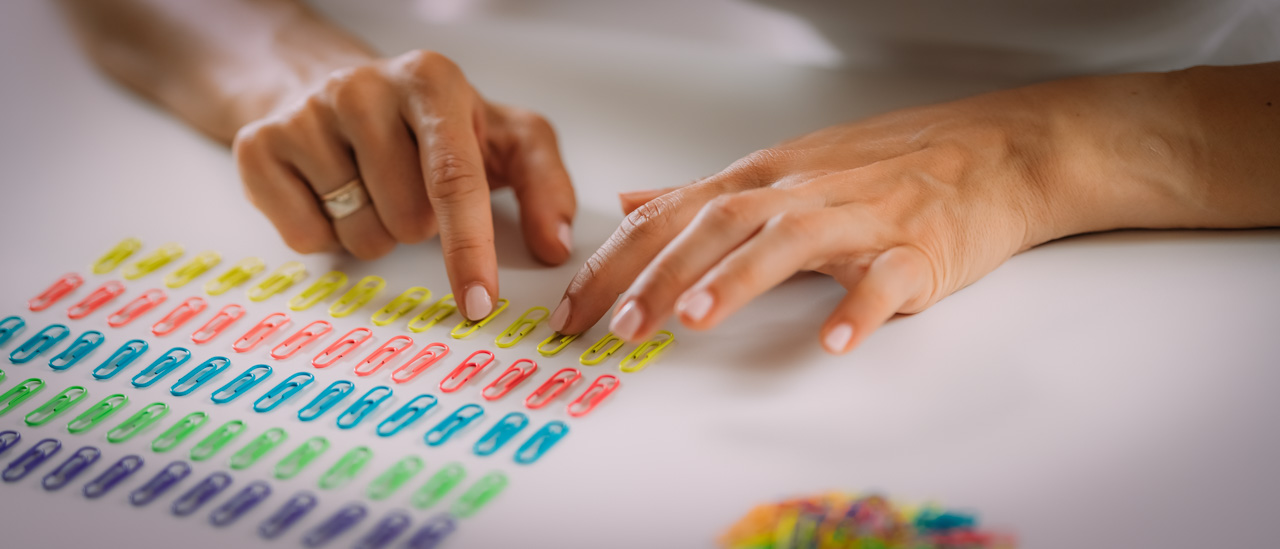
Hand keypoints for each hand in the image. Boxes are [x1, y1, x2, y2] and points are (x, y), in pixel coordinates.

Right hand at [234, 49, 575, 319]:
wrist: (327, 83)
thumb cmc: (430, 125)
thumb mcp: (502, 137)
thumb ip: (546, 185)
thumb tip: (555, 246)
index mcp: (431, 80)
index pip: (454, 178)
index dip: (469, 247)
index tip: (479, 302)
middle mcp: (363, 87)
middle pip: (409, 219)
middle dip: (420, 226)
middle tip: (410, 187)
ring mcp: (304, 114)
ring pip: (361, 234)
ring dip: (376, 231)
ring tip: (371, 186)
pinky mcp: (257, 146)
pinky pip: (307, 238)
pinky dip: (327, 235)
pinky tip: (331, 193)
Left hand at [549, 72, 1205, 352]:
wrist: (990, 154)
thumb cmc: (882, 166)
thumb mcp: (781, 171)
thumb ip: (702, 195)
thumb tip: (633, 201)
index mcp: (763, 181)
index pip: (671, 217)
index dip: (616, 262)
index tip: (574, 310)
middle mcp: (800, 194)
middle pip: (716, 225)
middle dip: (657, 274)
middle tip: (617, 325)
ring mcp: (859, 219)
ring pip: (787, 241)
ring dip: (735, 280)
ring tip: (691, 320)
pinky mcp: (916, 250)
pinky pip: (885, 279)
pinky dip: (859, 308)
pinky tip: (834, 341)